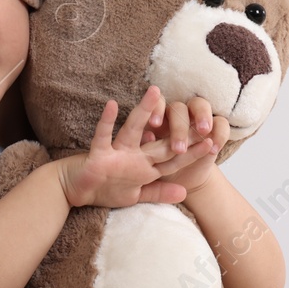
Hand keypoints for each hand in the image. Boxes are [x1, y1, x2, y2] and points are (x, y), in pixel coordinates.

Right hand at [57, 86, 213, 207]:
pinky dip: (106, 122)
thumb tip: (184, 192)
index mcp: (145, 168)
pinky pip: (103, 136)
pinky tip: (112, 104)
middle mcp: (134, 156)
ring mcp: (117, 153)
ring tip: (156, 92)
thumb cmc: (105, 189)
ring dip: (144, 111)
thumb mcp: (136, 195)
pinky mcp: (98, 154)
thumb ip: (159, 193)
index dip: (192, 154)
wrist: (75, 190)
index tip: (213, 144)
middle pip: (161, 143)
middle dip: (180, 133)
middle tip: (200, 118)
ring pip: (133, 129)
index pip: (173, 160)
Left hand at [143, 95, 227, 194]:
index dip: (157, 109)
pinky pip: (221, 123)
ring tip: (203, 132)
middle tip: (178, 148)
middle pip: (179, 107)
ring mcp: (197, 119)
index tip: (154, 124)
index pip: (158, 104)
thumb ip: (145, 147)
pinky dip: (219, 134)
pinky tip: (213, 149)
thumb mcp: (148, 161)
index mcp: (159, 118)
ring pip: (201, 105)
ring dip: (202, 116)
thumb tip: (147, 136)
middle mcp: (178, 114)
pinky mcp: (215, 129)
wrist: (180, 178)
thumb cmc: (159, 166)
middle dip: (179, 125)